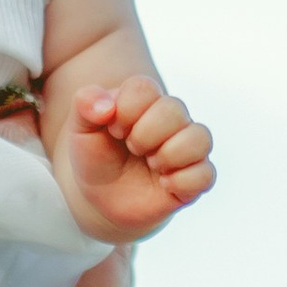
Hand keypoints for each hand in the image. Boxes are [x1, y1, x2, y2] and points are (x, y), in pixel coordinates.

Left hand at [63, 77, 213, 242]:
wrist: (101, 197)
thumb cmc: (95, 156)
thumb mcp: (81, 129)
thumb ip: (85, 104)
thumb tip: (107, 107)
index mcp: (146, 101)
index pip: (144, 89)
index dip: (125, 111)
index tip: (113, 130)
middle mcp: (172, 120)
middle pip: (174, 109)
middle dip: (145, 133)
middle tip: (132, 149)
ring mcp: (186, 149)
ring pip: (200, 138)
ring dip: (169, 154)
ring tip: (152, 165)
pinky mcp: (193, 179)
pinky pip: (205, 175)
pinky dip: (182, 181)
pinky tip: (163, 184)